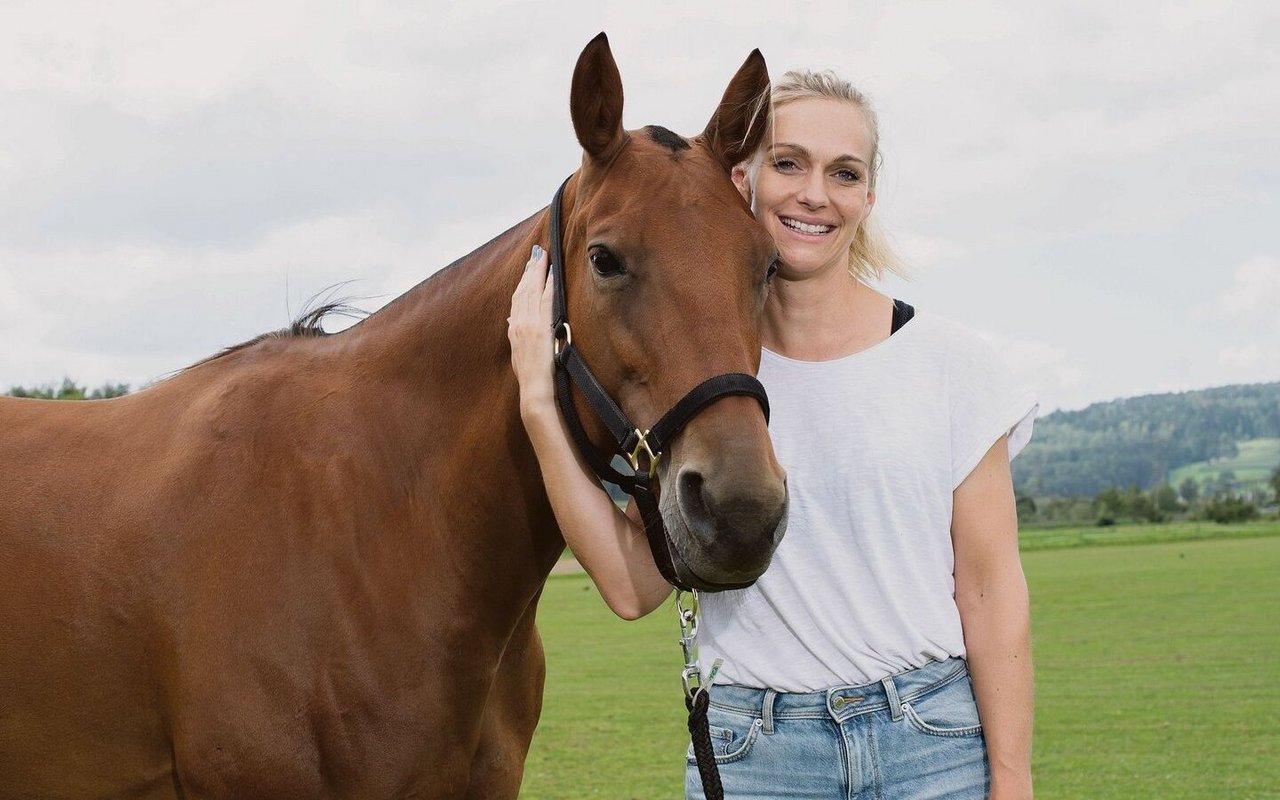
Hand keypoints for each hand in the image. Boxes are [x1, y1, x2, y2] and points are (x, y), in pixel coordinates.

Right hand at [507, 245, 555, 415]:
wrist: (533, 391)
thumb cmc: (531, 377)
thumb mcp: (519, 353)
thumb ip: (517, 335)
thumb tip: (511, 320)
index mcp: (514, 329)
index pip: (517, 298)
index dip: (523, 280)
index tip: (529, 266)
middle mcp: (518, 324)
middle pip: (523, 290)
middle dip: (530, 270)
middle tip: (537, 253)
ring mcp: (528, 326)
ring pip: (531, 292)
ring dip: (537, 272)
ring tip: (543, 257)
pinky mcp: (539, 329)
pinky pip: (544, 302)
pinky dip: (546, 286)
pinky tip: (551, 275)